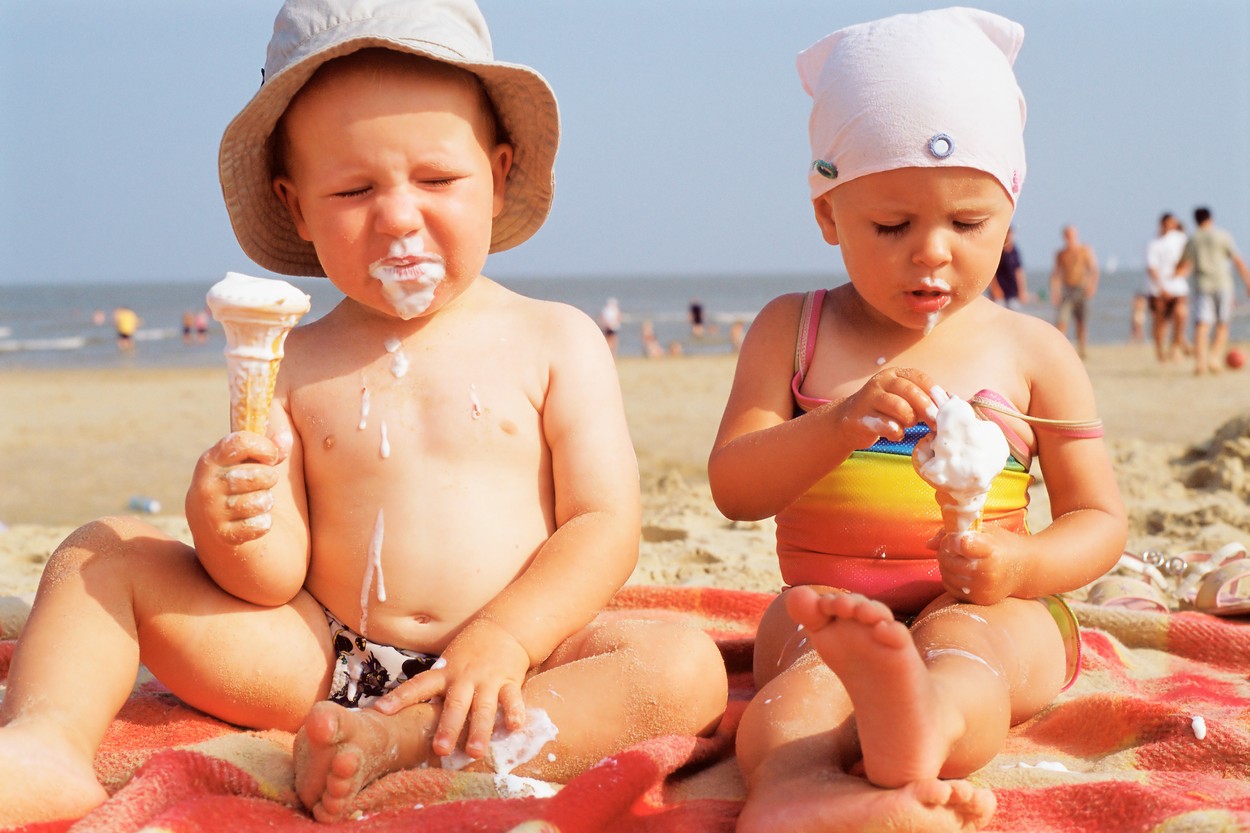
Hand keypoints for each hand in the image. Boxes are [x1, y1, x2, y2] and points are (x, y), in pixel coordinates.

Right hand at [188, 429, 290, 544]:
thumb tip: (285, 438)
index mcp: (211, 460)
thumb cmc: (236, 483)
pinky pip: (259, 525)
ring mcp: (212, 511)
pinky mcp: (223, 534)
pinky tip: (253, 520)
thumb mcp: (246, 461)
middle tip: (264, 482)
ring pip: (259, 502)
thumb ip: (268, 447)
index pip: (240, 442)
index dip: (264, 447)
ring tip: (258, 501)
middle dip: (269, 477)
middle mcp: (206, 485)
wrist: (210, 524)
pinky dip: (263, 523)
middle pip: (256, 474)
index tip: (271, 456)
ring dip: (267, 501)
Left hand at [373, 617, 530, 759]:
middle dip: (448, 727)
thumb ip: (436, 688)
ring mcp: (488, 680)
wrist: (504, 629)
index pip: (418, 685)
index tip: (381, 711)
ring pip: (484, 707)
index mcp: (445, 673)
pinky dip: (515, 712)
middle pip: (455, 704)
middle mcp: (465, 678)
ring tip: (475, 752)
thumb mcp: (448, 664)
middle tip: (440, 750)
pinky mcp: (509, 681)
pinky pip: (512, 698)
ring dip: (480, 730)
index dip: (400, 698)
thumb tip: (406, 715)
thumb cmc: (469, 654)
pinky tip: (514, 727)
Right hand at [832, 367, 942, 446]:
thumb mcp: (905, 400)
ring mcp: (868, 398)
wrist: (849, 422)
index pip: (919, 378)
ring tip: (908, 426)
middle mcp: (881, 382)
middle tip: (935, 423)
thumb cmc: (885, 412)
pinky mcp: (860, 417)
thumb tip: (953, 401)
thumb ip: (925, 400)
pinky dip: (894, 431)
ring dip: (908, 419)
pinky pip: (883, 424)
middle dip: (926, 408)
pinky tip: (896, 434)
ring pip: (897, 406)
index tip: (945, 409)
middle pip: (909, 390)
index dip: (934, 393)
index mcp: (895, 374)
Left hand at [932, 526, 1025, 604]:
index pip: (960, 544)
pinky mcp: (981, 599)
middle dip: (943, 551)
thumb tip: (927, 545)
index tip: (955, 537)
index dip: (951, 539)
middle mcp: (989, 572)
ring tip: (956, 557)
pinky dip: (950, 578)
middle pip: (948, 560)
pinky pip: (952, 588)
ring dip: (944, 564)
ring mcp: (984, 588)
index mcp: (992, 550)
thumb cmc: (1001, 545)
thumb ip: (953, 532)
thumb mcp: (983, 530)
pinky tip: (960, 570)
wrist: (1026, 569)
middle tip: (950, 546)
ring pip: (946, 575)